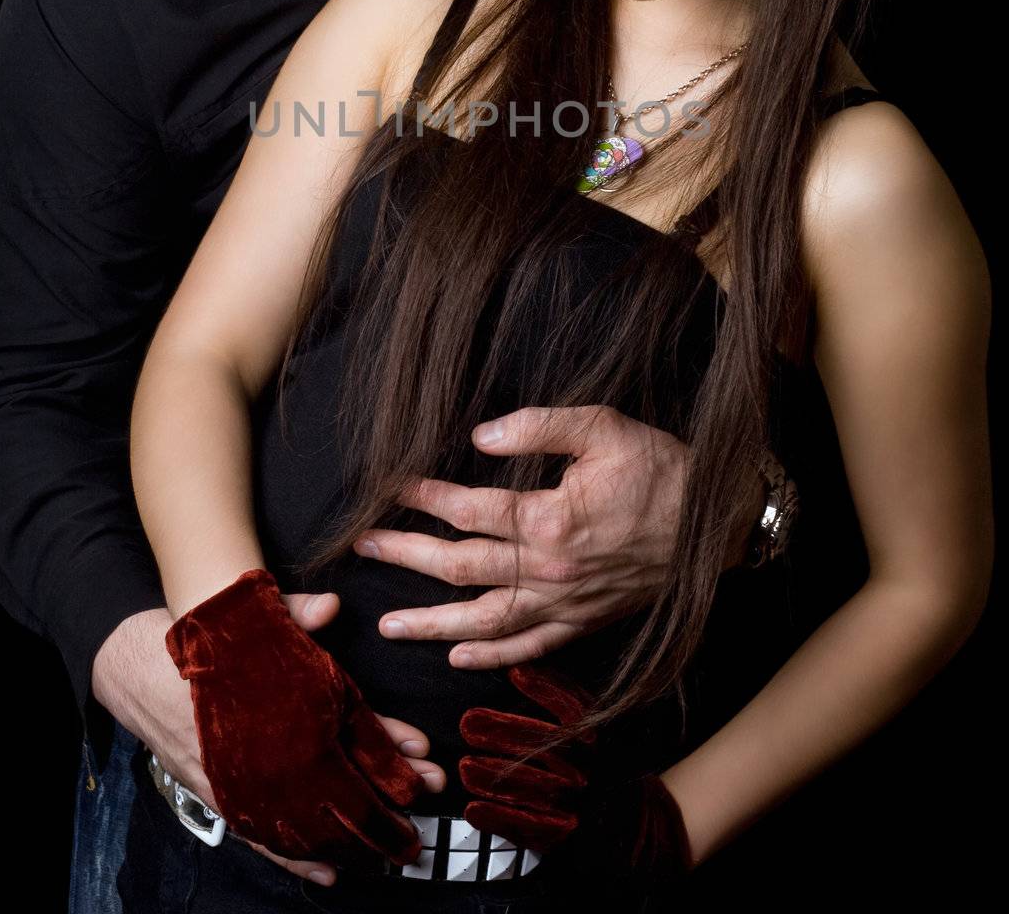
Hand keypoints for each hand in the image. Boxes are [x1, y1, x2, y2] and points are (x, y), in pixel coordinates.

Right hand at [92, 590, 444, 886]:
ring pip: (301, 826)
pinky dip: (295, 859)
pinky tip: (325, 874)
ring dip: (345, 843)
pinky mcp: (221, 796)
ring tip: (383, 856)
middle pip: (335, 793)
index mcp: (281, 708)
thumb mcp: (255, 618)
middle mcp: (263, 754)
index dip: (391, 751)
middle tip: (415, 833)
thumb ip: (297, 613)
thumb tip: (331, 606)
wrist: (140, 664)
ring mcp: (240, 782)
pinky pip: (262, 837)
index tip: (423, 763)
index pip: (349, 735)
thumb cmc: (210, 643)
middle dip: (380, 812)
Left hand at [353, 405, 692, 667]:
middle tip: (364, 550)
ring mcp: (566, 603)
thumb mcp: (603, 426)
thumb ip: (538, 425)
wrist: (717, 522)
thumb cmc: (660, 468)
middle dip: (407, 557)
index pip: (469, 509)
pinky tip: (459, 657)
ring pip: (485, 620)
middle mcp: (550, 569)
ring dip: (433, 623)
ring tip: (390, 625)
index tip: (391, 488)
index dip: (425, 497)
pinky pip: (529, 647)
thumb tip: (479, 436)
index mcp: (550, 518)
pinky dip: (491, 657)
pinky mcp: (585, 621)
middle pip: (462, 567)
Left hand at [460, 663, 692, 894]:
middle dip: (504, 734)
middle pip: (545, 748)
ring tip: (465, 766)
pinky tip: (473, 808)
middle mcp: (588, 770)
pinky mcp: (562, 836)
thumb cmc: (595, 765)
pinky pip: (528, 827)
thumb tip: (519, 668)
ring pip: (532, 789)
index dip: (544, 689)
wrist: (624, 824)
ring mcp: (576, 806)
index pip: (571, 709)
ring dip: (494, 778)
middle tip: (467, 723)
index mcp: (595, 740)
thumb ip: (560, 700)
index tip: (514, 674)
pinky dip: (498, 818)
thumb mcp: (588, 730)